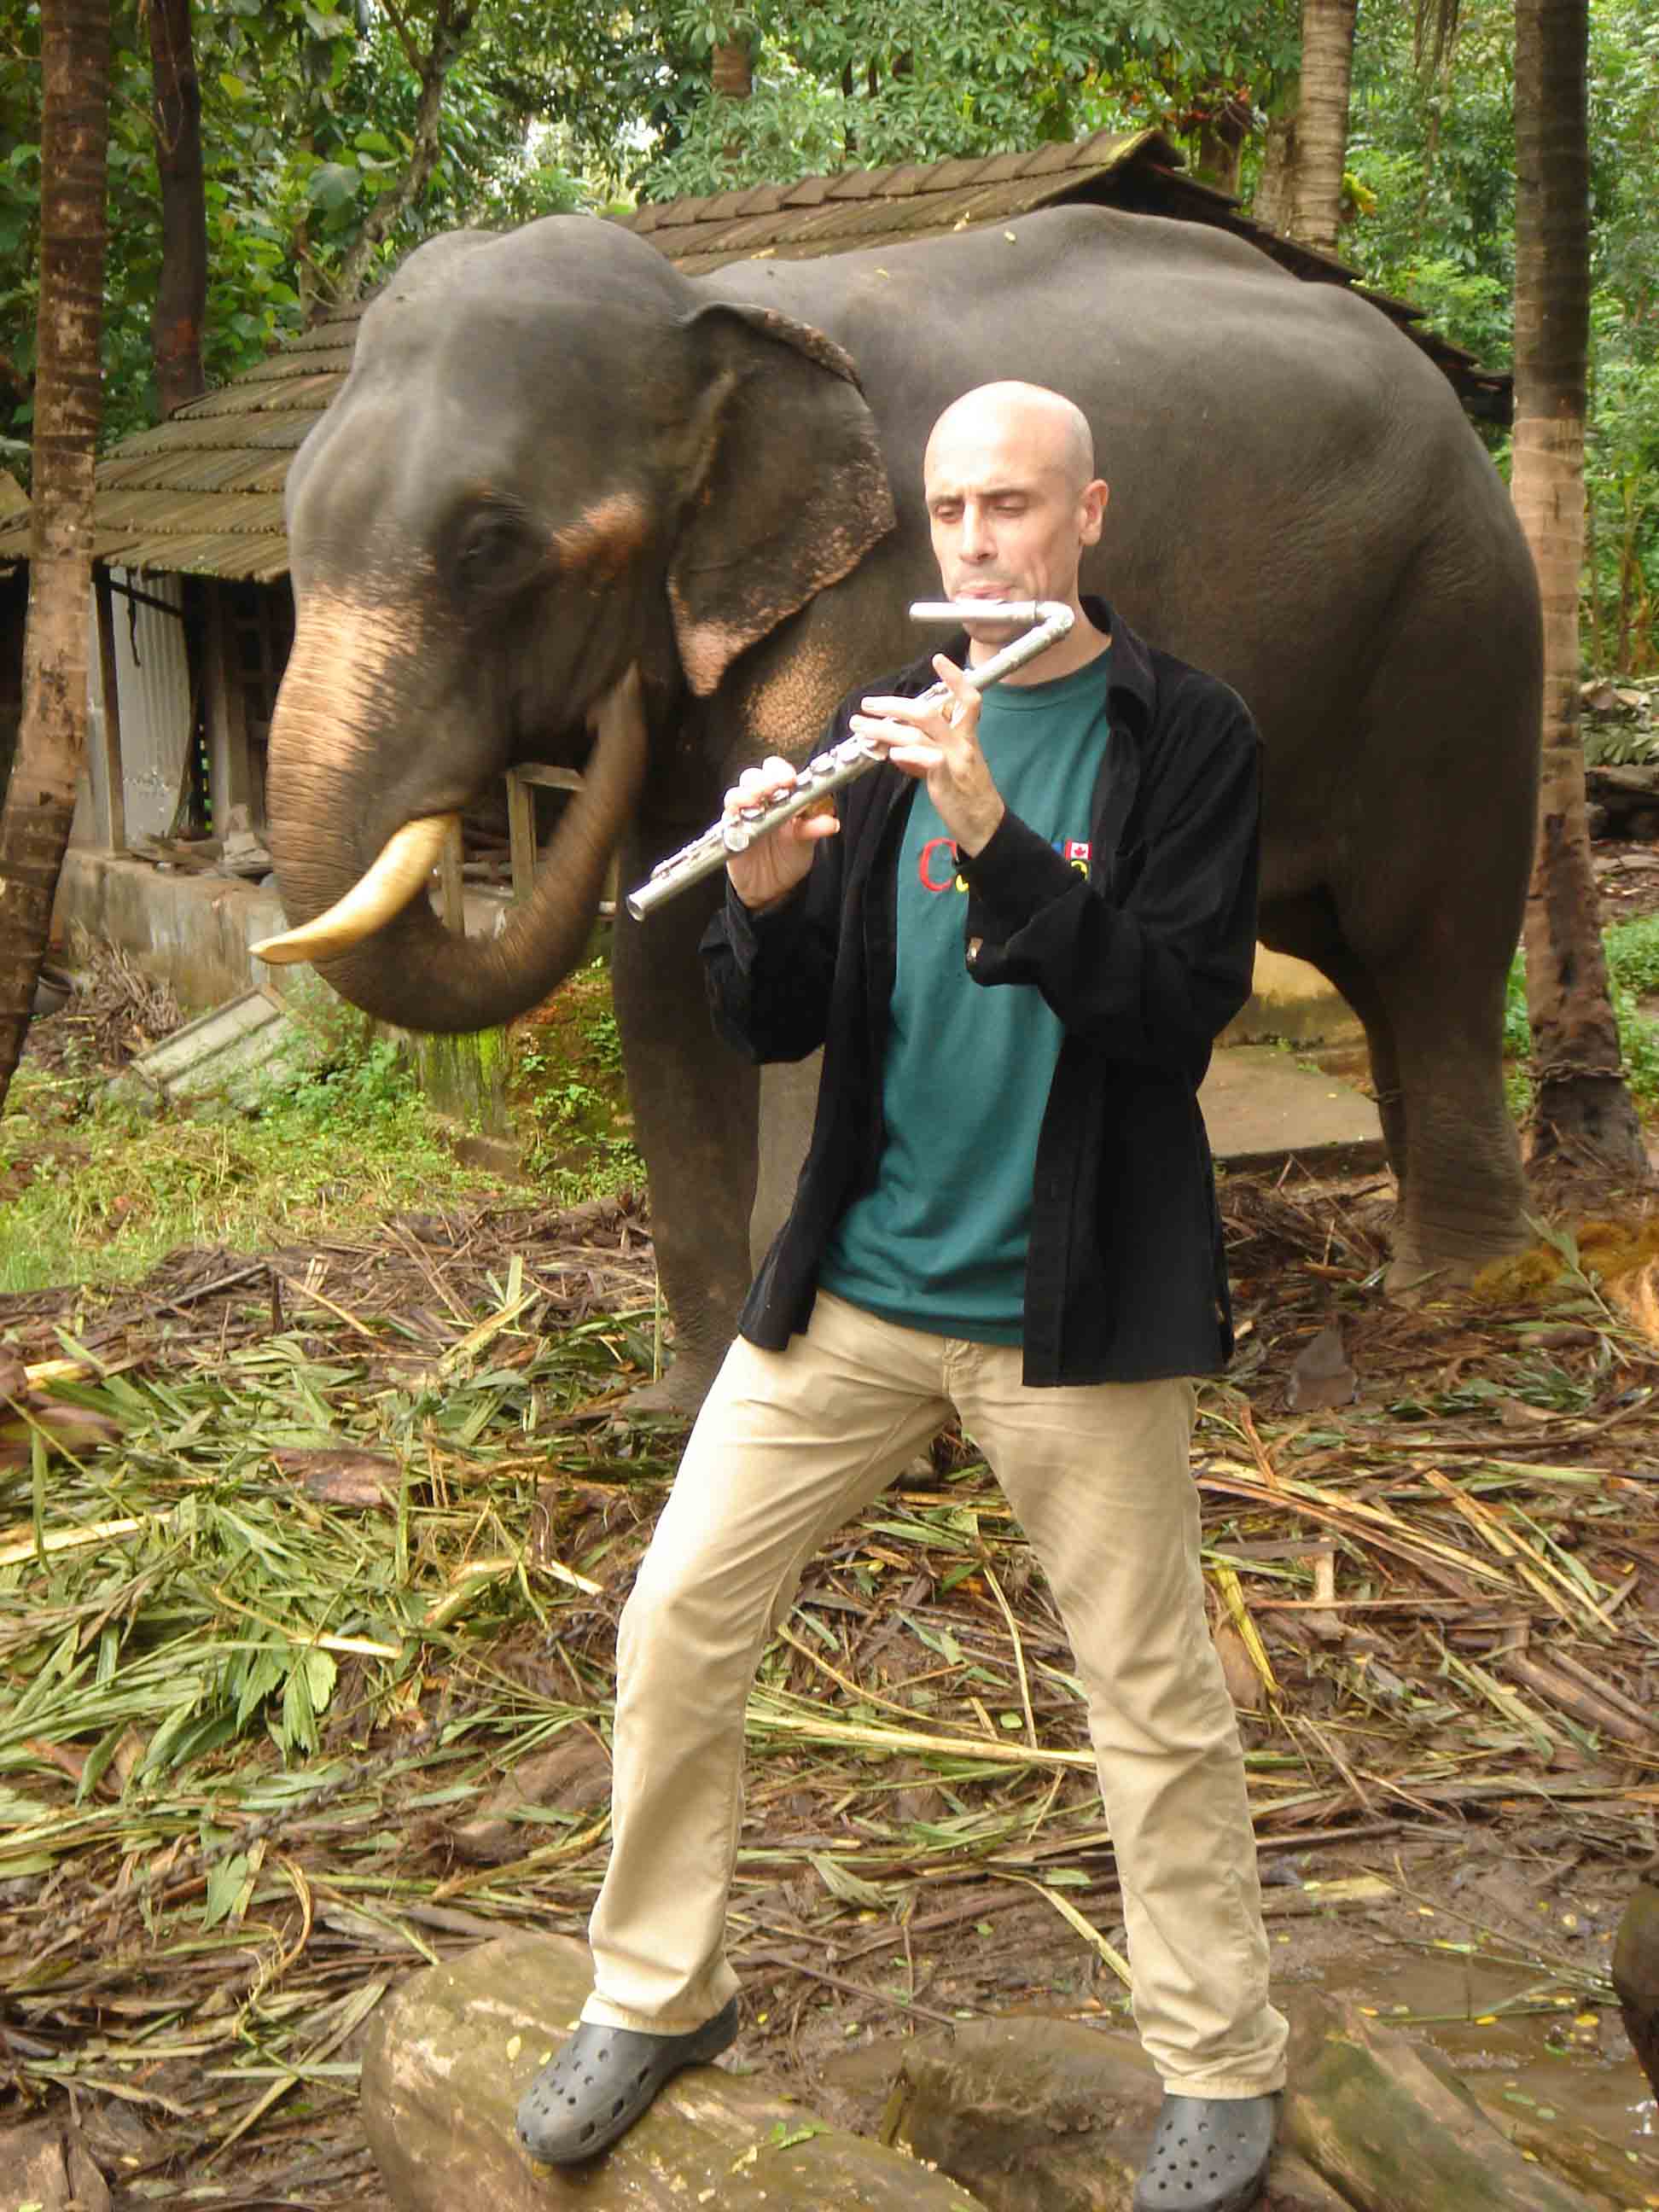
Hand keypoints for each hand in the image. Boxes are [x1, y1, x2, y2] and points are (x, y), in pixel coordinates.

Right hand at [723, 756, 839, 910]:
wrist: (770, 888)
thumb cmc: (787, 857)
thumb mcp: (804, 842)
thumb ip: (814, 828)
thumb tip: (832, 822)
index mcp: (780, 797)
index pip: (776, 772)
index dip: (780, 770)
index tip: (790, 778)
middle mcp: (760, 802)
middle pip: (753, 778)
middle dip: (763, 779)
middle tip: (776, 785)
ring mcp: (743, 815)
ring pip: (736, 794)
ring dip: (746, 794)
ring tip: (756, 800)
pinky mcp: (729, 832)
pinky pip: (727, 819)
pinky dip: (733, 816)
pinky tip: (742, 820)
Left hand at [850, 655, 1004, 855]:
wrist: (984, 826)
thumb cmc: (965, 794)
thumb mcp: (948, 768)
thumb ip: (923, 755)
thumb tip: (896, 749)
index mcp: (965, 736)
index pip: (967, 700)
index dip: (955, 679)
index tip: (938, 659)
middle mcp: (962, 743)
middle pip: (928, 712)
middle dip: (894, 704)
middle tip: (868, 704)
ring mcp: (956, 760)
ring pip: (919, 734)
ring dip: (885, 728)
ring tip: (862, 728)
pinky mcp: (949, 780)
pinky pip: (929, 760)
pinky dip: (909, 755)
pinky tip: (891, 754)